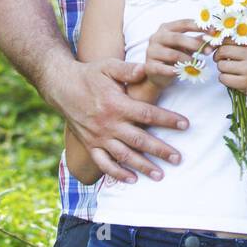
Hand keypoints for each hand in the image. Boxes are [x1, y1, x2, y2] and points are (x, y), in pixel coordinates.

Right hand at [53, 56, 188, 183]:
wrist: (62, 87)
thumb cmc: (89, 75)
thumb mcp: (108, 67)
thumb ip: (128, 70)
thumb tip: (148, 68)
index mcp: (116, 104)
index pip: (147, 114)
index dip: (167, 119)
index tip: (185, 125)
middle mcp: (109, 123)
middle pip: (139, 140)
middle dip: (160, 150)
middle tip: (178, 158)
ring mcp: (99, 137)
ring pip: (124, 155)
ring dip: (142, 166)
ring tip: (160, 175)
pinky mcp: (90, 145)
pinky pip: (104, 163)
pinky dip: (117, 174)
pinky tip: (132, 180)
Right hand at [144, 19, 208, 89]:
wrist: (157, 75)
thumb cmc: (174, 56)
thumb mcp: (186, 46)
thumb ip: (198, 41)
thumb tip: (214, 37)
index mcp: (166, 28)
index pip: (184, 23)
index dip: (199, 27)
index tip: (214, 32)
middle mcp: (156, 37)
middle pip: (177, 38)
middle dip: (195, 44)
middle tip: (208, 50)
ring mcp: (151, 51)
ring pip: (173, 54)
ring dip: (188, 59)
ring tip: (198, 64)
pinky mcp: (150, 66)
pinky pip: (166, 68)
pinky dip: (177, 70)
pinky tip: (186, 71)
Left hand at [212, 37, 246, 98]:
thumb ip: (235, 43)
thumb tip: (211, 42)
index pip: (228, 38)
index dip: (219, 44)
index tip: (219, 49)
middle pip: (222, 51)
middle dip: (218, 56)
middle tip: (222, 60)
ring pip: (221, 65)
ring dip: (222, 69)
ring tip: (231, 70)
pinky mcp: (245, 82)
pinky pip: (223, 78)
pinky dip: (224, 79)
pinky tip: (233, 78)